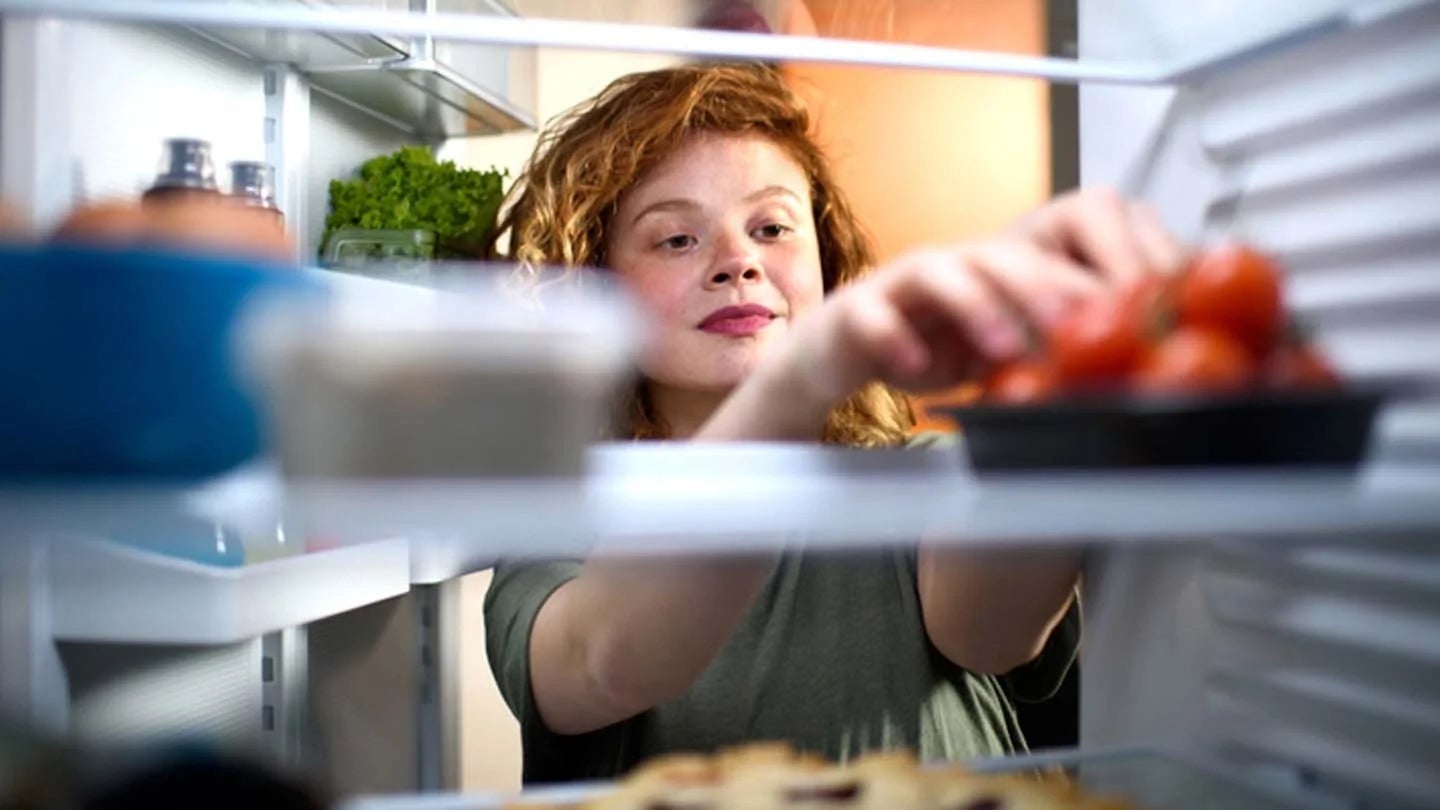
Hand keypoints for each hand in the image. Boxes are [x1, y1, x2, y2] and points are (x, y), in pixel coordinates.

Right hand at [775, 188, 1187, 406]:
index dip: (1090, 273)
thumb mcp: (1001, 351)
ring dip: (975, 306)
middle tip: (1082, 323)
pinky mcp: (858, 310)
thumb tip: (1128, 370)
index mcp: (996, 269)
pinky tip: (916, 366)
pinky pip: (873, 316)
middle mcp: (953, 265)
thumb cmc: (929, 346)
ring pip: (939, 273)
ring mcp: (902, 284)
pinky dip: (893, 338)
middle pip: (1002, 255)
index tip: (1134, 310)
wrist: (841, 354)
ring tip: (1002, 347)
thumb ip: (1049, 349)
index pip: (1051, 256)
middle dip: (1046, 286)